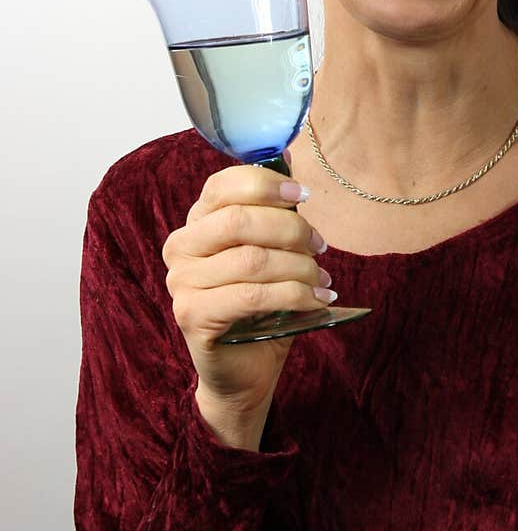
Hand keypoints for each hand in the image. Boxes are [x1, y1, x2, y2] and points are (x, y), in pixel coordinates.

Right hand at [161, 165, 329, 448]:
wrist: (246, 368)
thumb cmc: (263, 306)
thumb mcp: (272, 252)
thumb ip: (275, 214)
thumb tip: (292, 162)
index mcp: (196, 223)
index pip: (224, 185)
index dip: (267, 184)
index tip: (304, 195)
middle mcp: (181, 248)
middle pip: (239, 220)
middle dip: (291, 230)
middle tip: (320, 246)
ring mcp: (182, 283)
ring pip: (252, 260)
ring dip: (299, 267)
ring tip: (322, 279)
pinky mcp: (192, 315)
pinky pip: (253, 296)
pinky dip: (294, 295)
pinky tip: (317, 300)